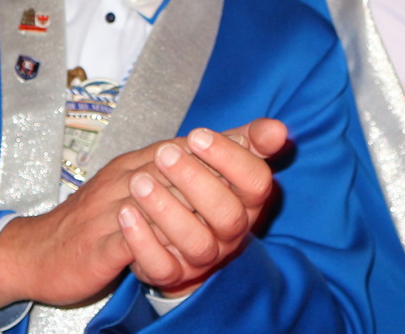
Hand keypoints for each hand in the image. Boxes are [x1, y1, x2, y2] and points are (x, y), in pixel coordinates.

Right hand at [0, 120, 286, 308]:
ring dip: (187, 207)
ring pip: (157, 199)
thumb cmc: (102, 217)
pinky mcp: (99, 243)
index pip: (194, 144)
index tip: (275, 136)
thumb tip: (260, 137)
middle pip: (181, 166)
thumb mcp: (147, 182)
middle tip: (244, 189)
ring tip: (212, 217)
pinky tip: (175, 246)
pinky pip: (128, 240)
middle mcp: (131, 176)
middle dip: (216, 175)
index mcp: (147, 162)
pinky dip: (150, 241)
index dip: (236, 142)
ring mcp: (114, 207)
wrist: (41, 248)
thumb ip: (198, 164)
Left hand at [122, 120, 285, 298]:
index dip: (229, 158)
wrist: (177, 235)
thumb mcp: (224, 160)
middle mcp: (231, 235)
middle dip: (195, 181)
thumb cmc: (204, 186)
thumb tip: (279, 129)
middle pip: (227, 215)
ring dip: (166, 210)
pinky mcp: (172, 275)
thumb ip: (250, 141)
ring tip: (139, 181)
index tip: (197, 135)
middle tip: (164, 154)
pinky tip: (126, 212)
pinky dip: (142, 241)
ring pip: (195, 242)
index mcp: (249, 203)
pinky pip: (161, 266)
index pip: (256, 183)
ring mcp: (203, 258)